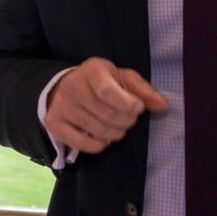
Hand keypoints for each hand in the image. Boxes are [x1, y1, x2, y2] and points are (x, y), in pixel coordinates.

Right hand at [44, 57, 166, 155]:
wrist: (64, 87)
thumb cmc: (100, 82)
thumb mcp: (122, 78)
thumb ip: (143, 90)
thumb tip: (162, 105)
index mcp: (92, 70)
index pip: (108, 91)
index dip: (128, 104)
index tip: (137, 107)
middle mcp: (72, 86)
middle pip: (108, 115)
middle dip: (127, 122)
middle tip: (128, 119)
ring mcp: (61, 106)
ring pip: (99, 131)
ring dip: (116, 134)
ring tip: (117, 127)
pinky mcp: (54, 124)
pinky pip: (84, 144)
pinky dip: (100, 145)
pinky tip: (102, 136)